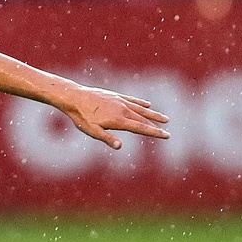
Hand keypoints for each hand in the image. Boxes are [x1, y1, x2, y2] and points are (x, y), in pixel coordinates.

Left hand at [55, 85, 169, 148]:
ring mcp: (119, 101)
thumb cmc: (81, 117)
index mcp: (119, 120)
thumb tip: (120, 146)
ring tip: (164, 118)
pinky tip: (147, 104)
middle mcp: (122, 109)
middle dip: (156, 126)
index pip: (141, 128)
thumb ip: (107, 138)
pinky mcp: (115, 95)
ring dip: (152, 114)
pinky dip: (140, 102)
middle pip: (143, 119)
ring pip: (140, 108)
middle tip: (167, 131)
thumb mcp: (92, 131)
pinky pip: (131, 99)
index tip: (166, 135)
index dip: (154, 132)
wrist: (74, 96)